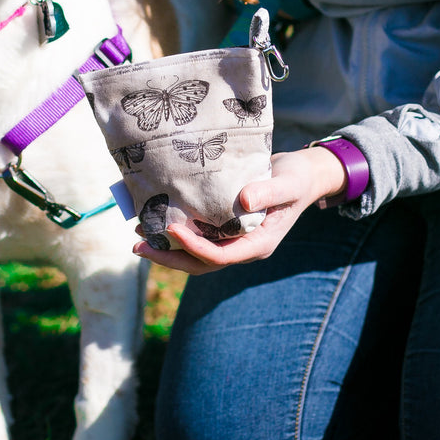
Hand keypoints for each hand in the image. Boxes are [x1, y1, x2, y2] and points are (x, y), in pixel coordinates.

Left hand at [134, 146, 346, 274]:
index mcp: (259, 244)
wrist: (302, 175)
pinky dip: (176, 235)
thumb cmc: (298, 178)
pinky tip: (155, 221)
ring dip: (167, 250)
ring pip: (196, 256)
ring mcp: (234, 241)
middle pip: (201, 264)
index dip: (193, 246)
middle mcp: (243, 248)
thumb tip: (244, 201)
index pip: (220, 256)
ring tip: (138, 235)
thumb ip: (270, 192)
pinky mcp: (226, 229)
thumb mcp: (289, 182)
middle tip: (137, 245)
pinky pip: (198, 239)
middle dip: (169, 258)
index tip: (171, 228)